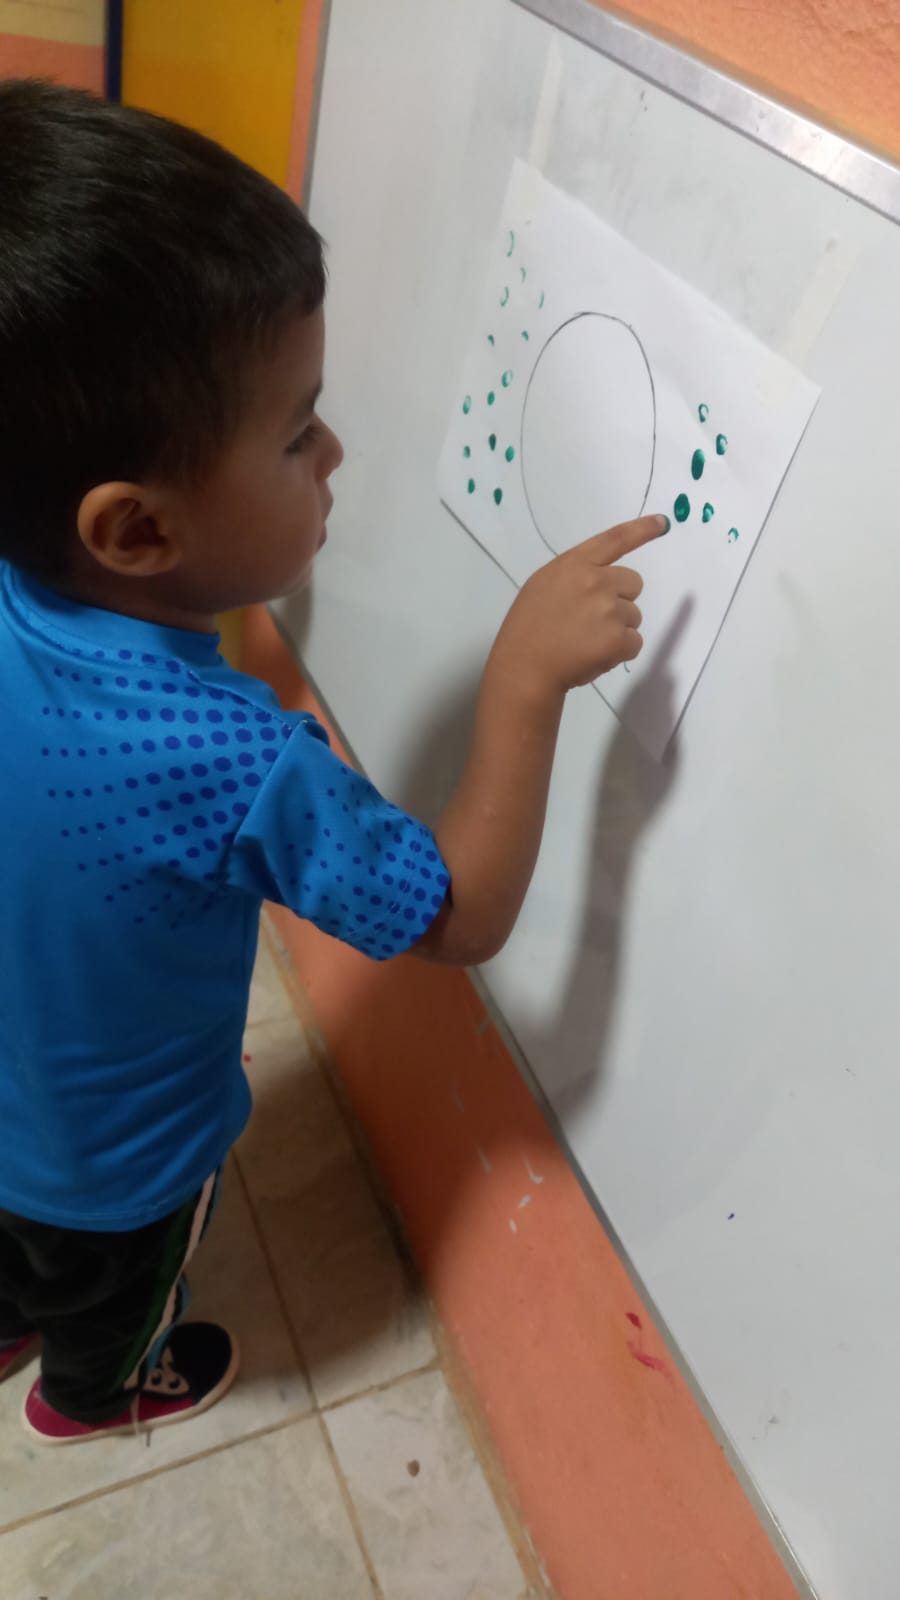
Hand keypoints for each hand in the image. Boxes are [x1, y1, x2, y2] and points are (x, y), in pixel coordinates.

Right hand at [491, 514, 667, 696]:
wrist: (524, 669)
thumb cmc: (527, 630)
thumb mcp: (544, 587)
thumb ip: (575, 577)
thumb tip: (607, 582)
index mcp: (573, 565)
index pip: (614, 540)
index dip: (641, 530)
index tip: (662, 523)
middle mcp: (595, 581)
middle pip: (633, 583)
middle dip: (621, 600)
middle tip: (592, 620)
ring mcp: (608, 609)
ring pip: (634, 616)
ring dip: (617, 630)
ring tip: (585, 642)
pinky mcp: (617, 638)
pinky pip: (634, 642)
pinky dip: (619, 652)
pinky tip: (594, 656)